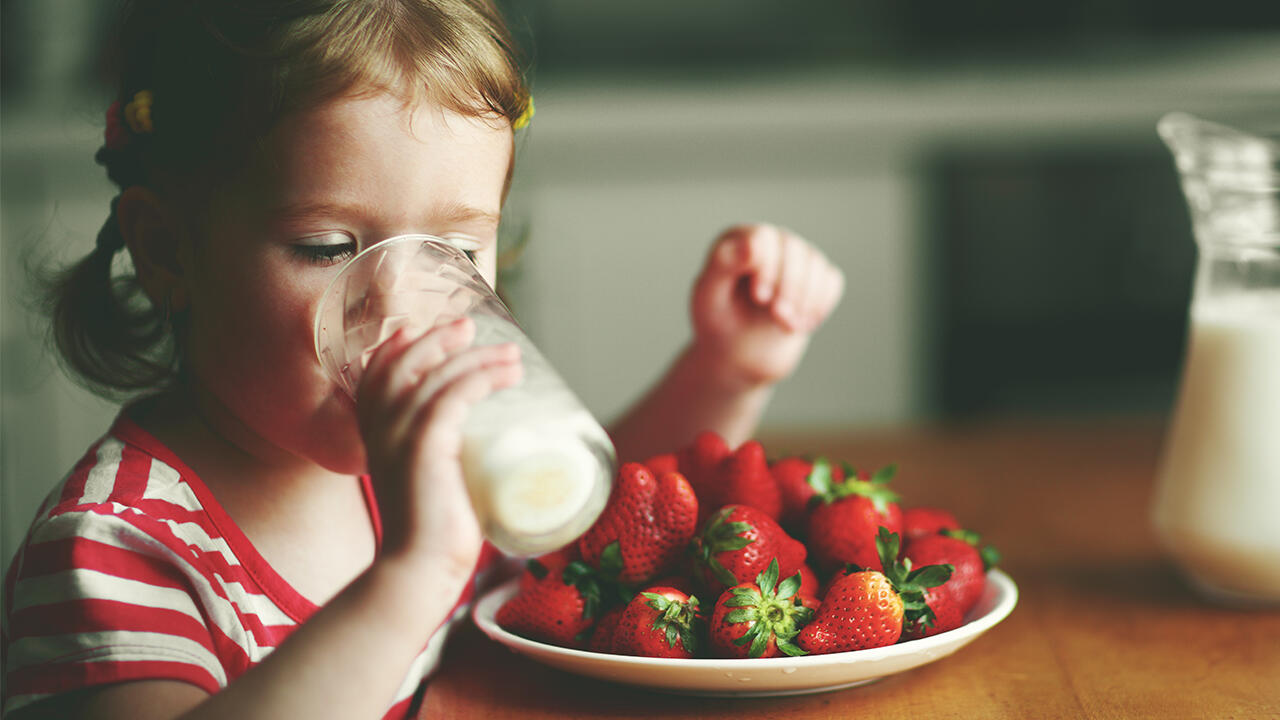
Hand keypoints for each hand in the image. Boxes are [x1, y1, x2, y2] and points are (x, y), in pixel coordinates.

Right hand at [355, 318, 521, 583]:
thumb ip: (440, 464)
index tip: (430, 330)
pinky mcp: (424, 447)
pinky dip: (481, 378)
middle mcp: (380, 429)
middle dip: (441, 339)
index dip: (400, 346)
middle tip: (474, 329)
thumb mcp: (428, 486)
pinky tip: (506, 374)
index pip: (377, 374)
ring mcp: (399, 436)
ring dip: (478, 357)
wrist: (417, 572)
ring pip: (437, 375)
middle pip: (404, 362)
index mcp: (374, 435)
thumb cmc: (431, 538)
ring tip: (512, 356)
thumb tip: (483, 455)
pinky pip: (453, 396)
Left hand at [690, 224, 843, 387]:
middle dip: (790, 286)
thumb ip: (723, 264)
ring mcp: (795, 259)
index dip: (768, 267)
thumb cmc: (717, 321)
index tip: (760, 298)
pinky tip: (800, 325)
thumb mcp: (709, 296)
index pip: (765, 238)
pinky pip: (831, 282)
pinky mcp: (815, 278)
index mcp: (739, 239)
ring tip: (786, 325)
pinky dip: (819, 305)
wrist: (737, 353)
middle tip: (778, 316)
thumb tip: (752, 242)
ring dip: (806, 299)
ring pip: (816, 265)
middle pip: (795, 249)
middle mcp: (770, 242)